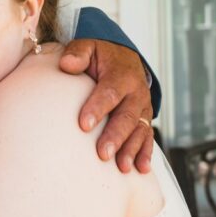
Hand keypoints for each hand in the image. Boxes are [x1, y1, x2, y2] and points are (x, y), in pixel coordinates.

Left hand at [59, 38, 153, 173]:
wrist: (124, 58)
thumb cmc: (100, 56)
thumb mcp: (88, 47)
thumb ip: (78, 54)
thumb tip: (67, 64)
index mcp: (121, 74)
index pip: (109, 92)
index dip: (97, 108)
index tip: (83, 125)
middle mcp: (136, 92)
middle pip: (127, 116)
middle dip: (115, 136)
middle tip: (103, 153)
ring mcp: (143, 107)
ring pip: (140, 130)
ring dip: (131, 149)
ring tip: (121, 167)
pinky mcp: (145, 119)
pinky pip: (148, 137)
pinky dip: (145, 153)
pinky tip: (140, 169)